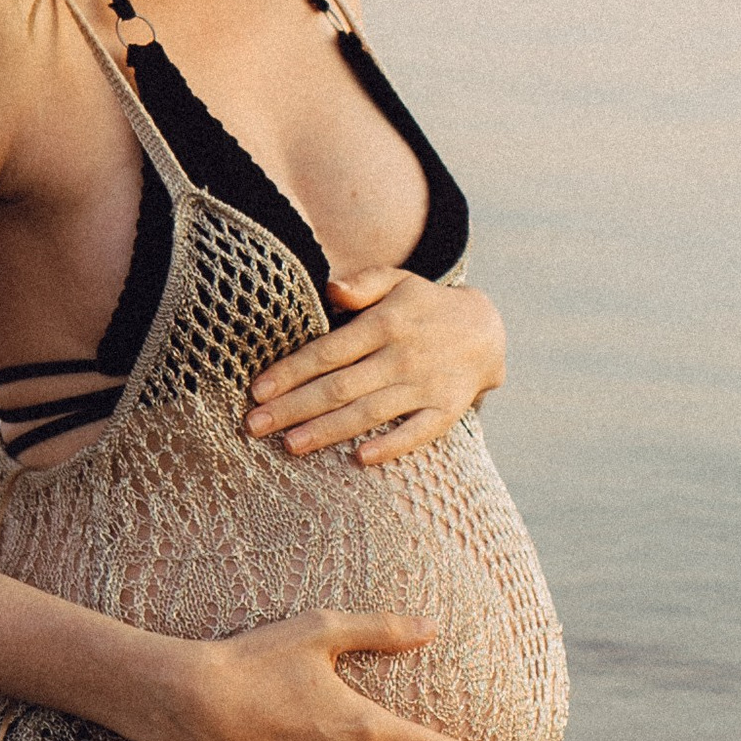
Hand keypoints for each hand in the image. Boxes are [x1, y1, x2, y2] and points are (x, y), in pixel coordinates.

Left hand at [246, 273, 505, 467]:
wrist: (486, 330)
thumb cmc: (423, 305)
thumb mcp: (397, 281)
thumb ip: (363, 283)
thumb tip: (330, 288)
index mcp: (386, 323)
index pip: (328, 352)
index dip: (291, 372)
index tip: (257, 391)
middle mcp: (404, 356)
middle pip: (340, 387)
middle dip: (294, 408)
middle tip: (253, 426)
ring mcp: (426, 385)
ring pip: (369, 412)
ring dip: (328, 431)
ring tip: (290, 445)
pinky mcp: (446, 410)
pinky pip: (419, 432)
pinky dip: (393, 445)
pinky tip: (361, 459)